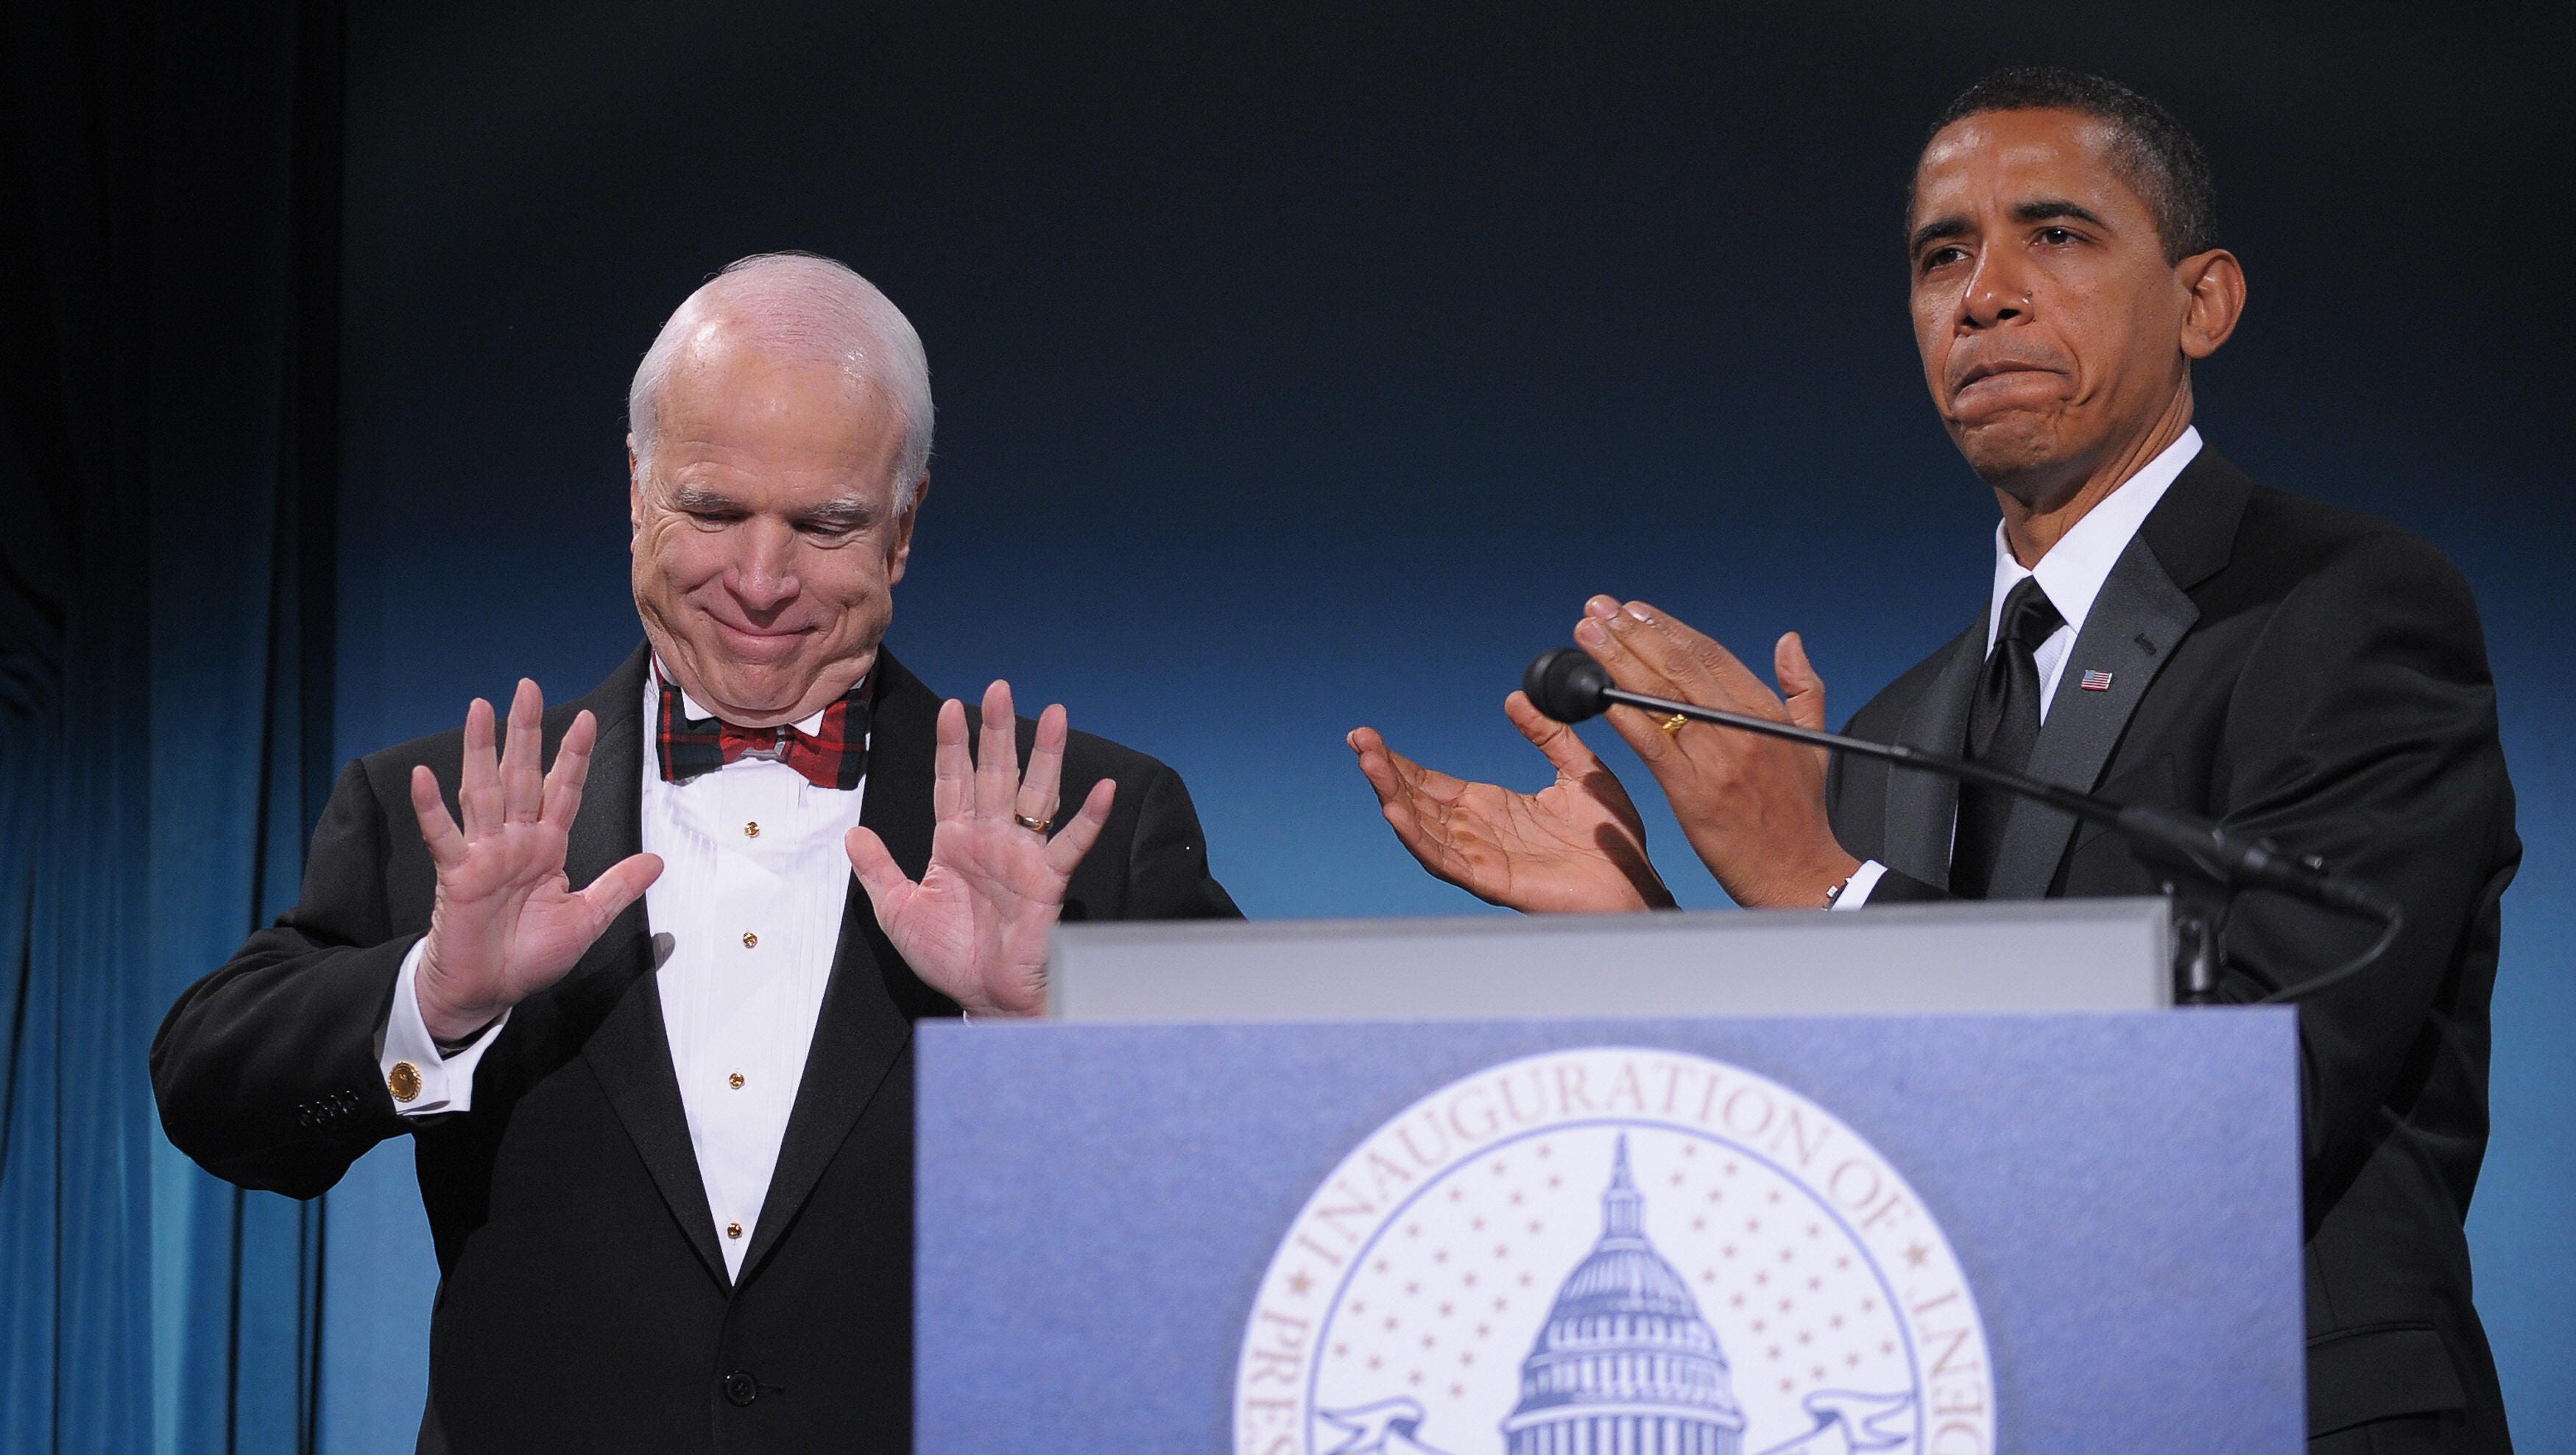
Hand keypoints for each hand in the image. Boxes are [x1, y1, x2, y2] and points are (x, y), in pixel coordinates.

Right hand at [411, 679, 663, 1043]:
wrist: (489, 991)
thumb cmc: (530, 956)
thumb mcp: (587, 919)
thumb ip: (617, 887)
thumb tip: (658, 861)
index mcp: (547, 846)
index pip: (564, 790)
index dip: (573, 756)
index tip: (587, 719)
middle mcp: (515, 840)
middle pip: (523, 775)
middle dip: (526, 732)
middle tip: (528, 687)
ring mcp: (483, 853)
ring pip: (484, 790)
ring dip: (479, 749)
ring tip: (479, 707)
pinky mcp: (455, 873)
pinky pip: (442, 835)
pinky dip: (430, 807)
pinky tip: (423, 775)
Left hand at [844, 681, 1114, 1017]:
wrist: (983, 998)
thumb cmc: (948, 958)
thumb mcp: (899, 911)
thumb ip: (878, 870)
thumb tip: (852, 834)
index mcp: (956, 841)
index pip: (952, 781)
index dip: (951, 745)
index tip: (951, 706)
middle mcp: (991, 839)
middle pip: (994, 773)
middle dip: (996, 731)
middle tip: (1000, 688)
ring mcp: (1022, 855)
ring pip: (1034, 793)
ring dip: (1045, 755)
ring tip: (1054, 713)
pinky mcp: (1048, 880)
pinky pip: (1071, 843)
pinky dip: (1088, 817)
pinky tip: (1102, 789)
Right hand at [1350, 692, 1675, 912]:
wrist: (1637, 884)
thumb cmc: (1613, 839)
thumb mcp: (1580, 770)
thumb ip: (1548, 735)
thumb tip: (1515, 698)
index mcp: (1492, 807)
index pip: (1432, 782)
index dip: (1399, 760)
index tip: (1370, 736)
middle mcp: (1479, 832)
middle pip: (1418, 800)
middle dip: (1386, 772)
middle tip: (1359, 741)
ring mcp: (1482, 858)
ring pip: (1423, 827)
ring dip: (1393, 797)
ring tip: (1370, 767)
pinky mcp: (1494, 881)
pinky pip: (1446, 860)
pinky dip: (1418, 837)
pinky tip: (1396, 813)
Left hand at [1571, 597, 1858, 907]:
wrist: (1800, 874)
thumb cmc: (1801, 815)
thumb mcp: (1812, 743)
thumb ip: (1802, 689)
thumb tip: (1789, 641)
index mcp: (1765, 712)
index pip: (1709, 654)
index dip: (1667, 627)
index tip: (1634, 609)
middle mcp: (1740, 726)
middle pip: (1678, 664)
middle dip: (1632, 631)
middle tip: (1597, 609)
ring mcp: (1718, 756)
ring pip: (1660, 695)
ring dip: (1618, 659)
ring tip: (1588, 633)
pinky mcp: (1694, 791)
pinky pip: (1652, 743)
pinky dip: (1623, 713)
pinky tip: (1597, 693)